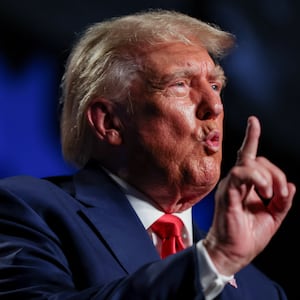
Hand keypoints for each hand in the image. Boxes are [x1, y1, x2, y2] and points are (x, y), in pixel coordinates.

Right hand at [203, 115, 295, 275]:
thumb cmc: (248, 236)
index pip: (249, 156)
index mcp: (245, 186)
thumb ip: (282, 201)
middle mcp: (235, 182)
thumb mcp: (273, 217)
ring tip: (271, 195)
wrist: (233, 253)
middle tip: (281, 195)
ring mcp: (230, 186)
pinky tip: (264, 191)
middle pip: (257, 159)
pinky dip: (257, 179)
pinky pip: (241, 174)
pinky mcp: (228, 193)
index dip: (251, 137)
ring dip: (268, 176)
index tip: (253, 121)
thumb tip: (291, 185)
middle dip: (275, 172)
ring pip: (249, 163)